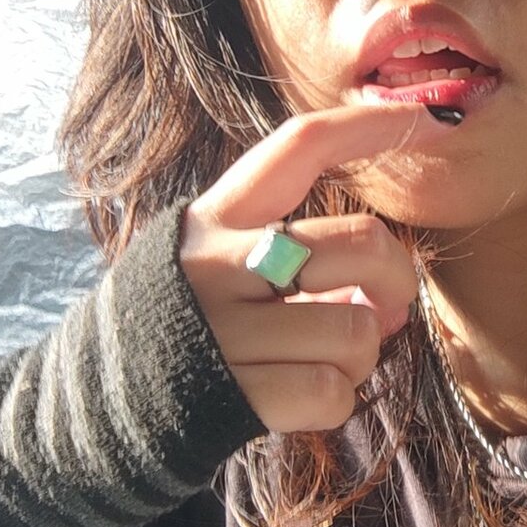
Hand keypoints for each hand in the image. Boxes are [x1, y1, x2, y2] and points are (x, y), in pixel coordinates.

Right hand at [177, 103, 443, 433]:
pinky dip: (333, 401)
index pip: (300, 146)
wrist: (98, 408)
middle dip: (398, 278)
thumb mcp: (223, 267)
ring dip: (359, 355)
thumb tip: (388, 300)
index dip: (367, 126)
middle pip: (360, 243)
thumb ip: (302, 265)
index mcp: (217, 217)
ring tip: (319, 360)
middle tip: (389, 305)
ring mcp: (224, 330)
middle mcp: (217, 263)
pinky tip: (297, 395)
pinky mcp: (234, 395)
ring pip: (356, 330)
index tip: (428, 118)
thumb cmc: (189, 325)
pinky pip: (332, 392)